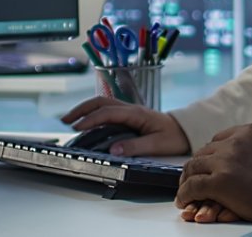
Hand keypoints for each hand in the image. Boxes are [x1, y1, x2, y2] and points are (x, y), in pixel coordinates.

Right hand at [59, 96, 190, 156]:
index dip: (91, 119)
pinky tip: (85, 122)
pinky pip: (107, 110)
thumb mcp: (157, 145)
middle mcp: (131, 108)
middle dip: (81, 109)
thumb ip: (135, 147)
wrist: (186, 130)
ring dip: (85, 109)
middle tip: (65, 121)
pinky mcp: (129, 116)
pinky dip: (93, 113)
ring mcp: (129, 110)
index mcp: (137, 113)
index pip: (108, 112)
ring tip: (69, 120)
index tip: (77, 127)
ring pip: (102, 103)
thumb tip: (113, 150)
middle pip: (101, 102)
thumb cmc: (173, 136)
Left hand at [175, 124, 251, 228]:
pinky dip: (184, 195)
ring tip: (185, 192)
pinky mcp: (219, 183)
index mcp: (250, 131)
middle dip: (197, 168)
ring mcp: (225, 161)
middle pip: (204, 153)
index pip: (219, 140)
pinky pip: (192, 187)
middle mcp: (235, 142)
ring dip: (186, 181)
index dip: (212, 155)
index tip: (209, 166)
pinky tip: (184, 202)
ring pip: (193, 168)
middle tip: (191, 180)